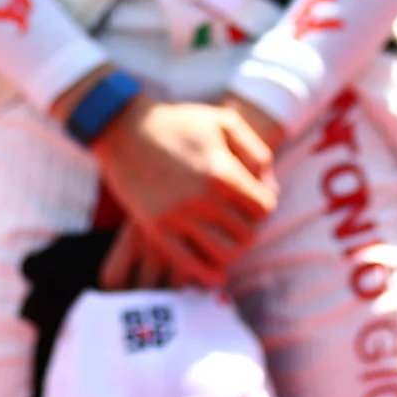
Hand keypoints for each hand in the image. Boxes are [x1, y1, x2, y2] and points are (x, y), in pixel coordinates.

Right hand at [85, 97, 276, 289]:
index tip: (252, 198)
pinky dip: (208, 274)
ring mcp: (178, 217)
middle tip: (238, 216)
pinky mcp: (158, 230)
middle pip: (247, 233)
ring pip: (225, 254)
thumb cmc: (180, 123)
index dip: (263, 204)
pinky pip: (190, 265)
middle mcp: (202, 199)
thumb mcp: (225, 122)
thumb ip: (256, 152)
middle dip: (248, 226)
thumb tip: (270, 188)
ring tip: (226, 236)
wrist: (126, 129)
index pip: (264, 208)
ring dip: (232, 249)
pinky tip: (216, 273)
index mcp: (222, 172)